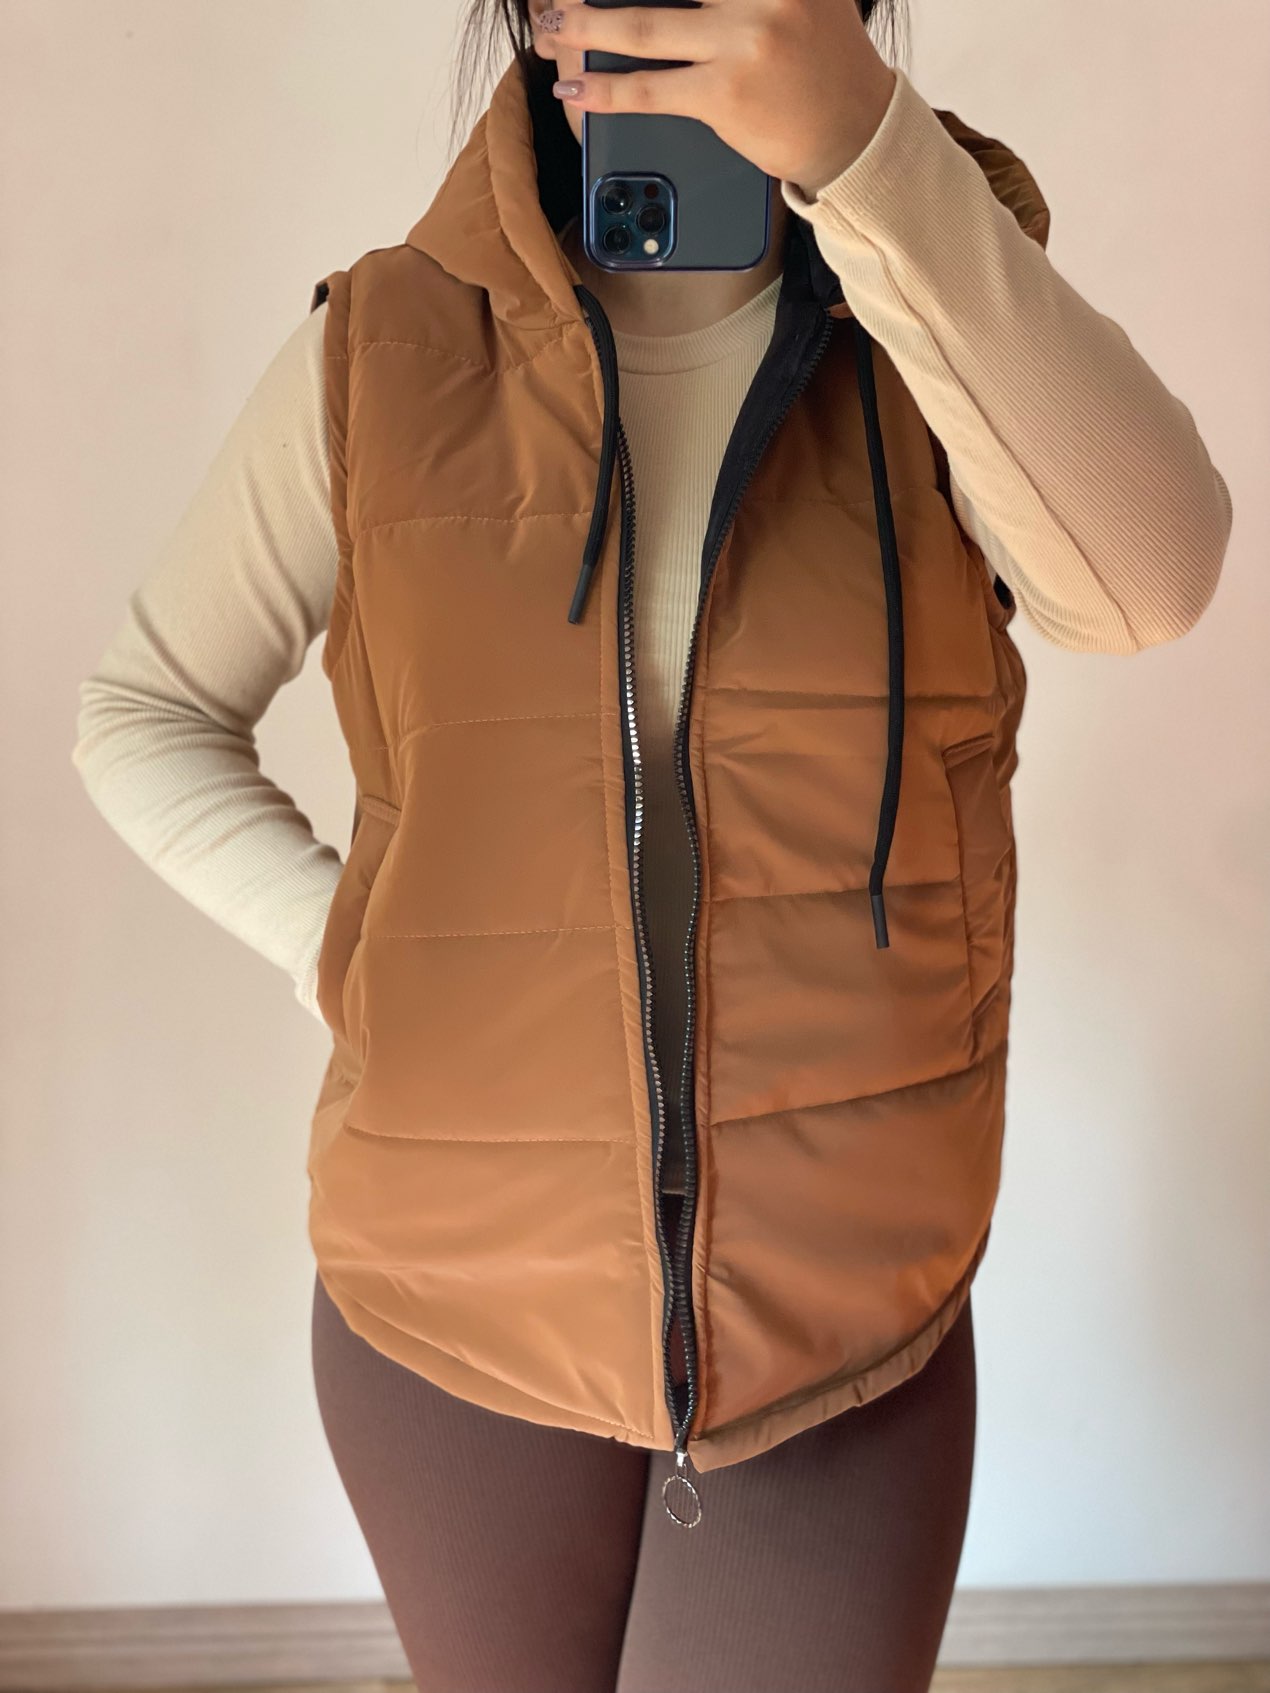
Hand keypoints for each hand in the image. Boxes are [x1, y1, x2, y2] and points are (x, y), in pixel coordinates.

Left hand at [532, 0, 896, 199]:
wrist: (856, 131)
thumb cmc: (822, 61)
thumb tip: (671, 2)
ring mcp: (744, 41)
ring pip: (642, 27)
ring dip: (584, 28)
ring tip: (551, 29)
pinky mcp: (726, 94)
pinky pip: (650, 90)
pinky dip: (605, 91)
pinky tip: (576, 89)